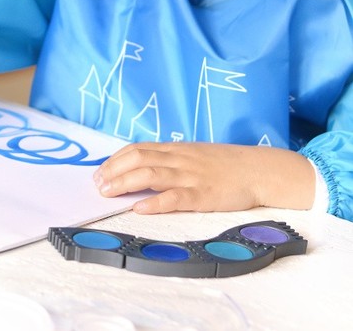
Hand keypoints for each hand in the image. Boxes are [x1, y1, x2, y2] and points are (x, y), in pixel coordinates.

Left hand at [93, 142, 315, 213]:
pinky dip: (154, 202)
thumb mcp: (194, 154)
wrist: (260, 170)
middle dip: (113, 171)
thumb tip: (141, 167)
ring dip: (124, 183)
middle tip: (97, 184)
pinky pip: (174, 197)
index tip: (99, 171)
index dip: (115, 160)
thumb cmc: (226, 164)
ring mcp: (191, 176)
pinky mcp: (203, 195)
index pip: (137, 149)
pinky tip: (139, 207)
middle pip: (138, 159)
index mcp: (176, 149)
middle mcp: (179, 159)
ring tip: (108, 193)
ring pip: (150, 175)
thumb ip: (170, 159)